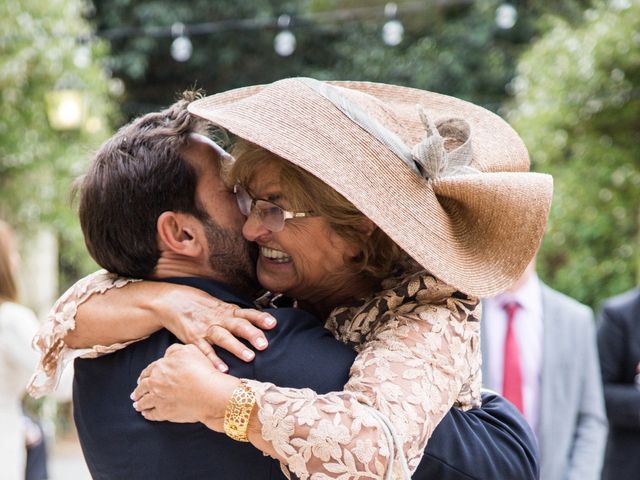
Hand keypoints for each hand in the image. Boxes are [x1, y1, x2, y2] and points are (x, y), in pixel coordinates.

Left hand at [131, 344, 239, 430]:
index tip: (141, 379)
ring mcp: (158, 399)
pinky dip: (147, 414)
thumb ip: (174, 350)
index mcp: (160, 367)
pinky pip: (151, 414)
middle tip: (135, 394)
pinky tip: (145, 414)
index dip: (144, 375)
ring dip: (139, 403)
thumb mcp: (189, 350)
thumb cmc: (202, 370)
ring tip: (137, 405)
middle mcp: (155, 383)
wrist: (210, 392)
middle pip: (143, 386)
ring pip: (144, 401)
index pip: (148, 370)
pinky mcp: (164, 412)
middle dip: (138, 390)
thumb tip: (166, 355)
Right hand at [153, 285, 275, 371]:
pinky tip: (223, 369)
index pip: (246, 313)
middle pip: (237, 325)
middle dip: (251, 334)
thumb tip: (259, 323)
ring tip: (249, 357)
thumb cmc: (200, 305)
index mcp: (227, 310)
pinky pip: (204, 350)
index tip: (272, 323)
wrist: (172, 301)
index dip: (259, 318)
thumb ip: (237, 315)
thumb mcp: (220, 306)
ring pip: (223, 337)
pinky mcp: (193, 339)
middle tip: (264, 344)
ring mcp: (205, 329)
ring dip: (236, 347)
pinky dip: (213, 360)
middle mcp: (218, 318)